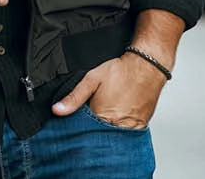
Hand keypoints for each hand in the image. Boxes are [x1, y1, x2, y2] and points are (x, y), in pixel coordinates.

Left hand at [51, 50, 168, 128]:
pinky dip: (121, 132)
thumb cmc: (121, 71)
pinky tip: (119, 121)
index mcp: (102, 116)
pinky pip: (128, 136)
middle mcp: (117, 125)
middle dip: (93, 135)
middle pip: (100, 138)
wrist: (147, 66)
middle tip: (95, 119)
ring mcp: (130, 128)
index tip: (76, 129)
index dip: (80, 131)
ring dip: (108, 134)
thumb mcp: (92, 79)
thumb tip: (57, 110)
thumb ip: (74, 96)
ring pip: (114, 139)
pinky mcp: (140, 126)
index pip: (85, 133)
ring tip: (107, 119)